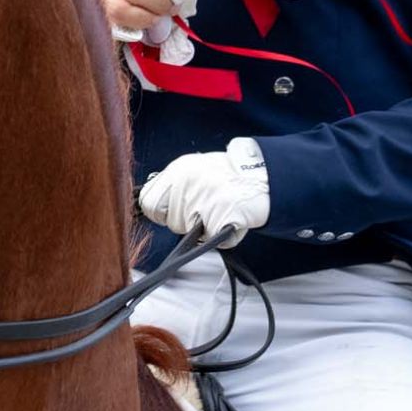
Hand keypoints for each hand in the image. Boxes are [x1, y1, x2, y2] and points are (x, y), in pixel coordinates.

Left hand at [138, 138, 268, 243]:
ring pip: (191, 234)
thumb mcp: (194, 169)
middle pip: (171, 222)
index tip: (175, 210)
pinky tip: (231, 219)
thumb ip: (172, 185)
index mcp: (179, 169)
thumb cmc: (229, 176)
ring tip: (221, 210)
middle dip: (186, 222)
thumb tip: (151, 207)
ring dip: (206, 229)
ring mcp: (204, 200)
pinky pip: (213, 241)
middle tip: (206, 209)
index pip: (148, 202)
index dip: (161, 212)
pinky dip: (224, 236)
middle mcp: (188, 183)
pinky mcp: (221, 217)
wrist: (264, 176)